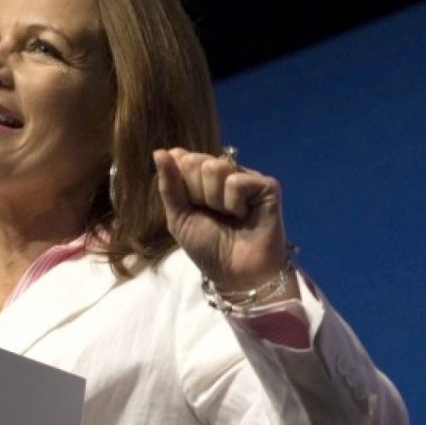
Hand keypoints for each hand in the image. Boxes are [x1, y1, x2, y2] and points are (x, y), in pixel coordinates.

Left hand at [152, 148, 295, 293]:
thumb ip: (169, 184)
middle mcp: (224, 172)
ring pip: (215, 168)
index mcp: (201, 177)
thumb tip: (159, 151)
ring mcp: (246, 177)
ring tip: (228, 217)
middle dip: (196, 193)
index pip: (180, 157)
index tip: (191, 207)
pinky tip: (244, 216)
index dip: (180, 184)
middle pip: (196, 161)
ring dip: (214, 200)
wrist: (234, 273)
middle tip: (211, 214)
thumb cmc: (206, 247)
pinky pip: (237, 181)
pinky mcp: (267, 186)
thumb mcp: (178, 217)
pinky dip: (234, 203)